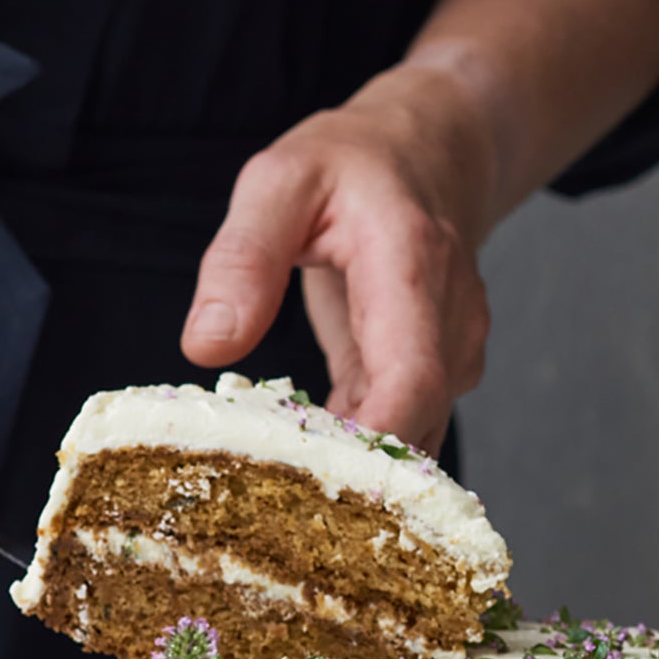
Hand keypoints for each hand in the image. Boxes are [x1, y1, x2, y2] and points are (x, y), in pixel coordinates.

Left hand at [181, 62, 495, 454]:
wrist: (429, 151)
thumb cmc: (351, 163)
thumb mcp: (278, 183)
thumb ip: (242, 259)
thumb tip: (207, 344)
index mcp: (410, 268)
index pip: (411, 380)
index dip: (370, 446)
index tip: (308, 482)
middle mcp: (449, 322)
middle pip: (416, 428)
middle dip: (350, 477)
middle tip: (267, 507)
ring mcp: (450, 355)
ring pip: (414, 443)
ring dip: (352, 473)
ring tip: (276, 492)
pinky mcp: (433, 378)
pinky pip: (401, 434)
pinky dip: (356, 457)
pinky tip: (301, 466)